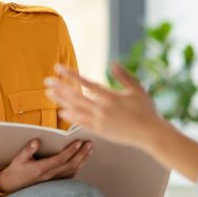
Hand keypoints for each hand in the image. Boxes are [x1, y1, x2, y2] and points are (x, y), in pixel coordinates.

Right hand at [0, 138, 93, 193]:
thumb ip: (28, 150)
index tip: (79, 142)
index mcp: (41, 168)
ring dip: (82, 160)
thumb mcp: (18, 159)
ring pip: (72, 171)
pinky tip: (82, 161)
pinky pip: (69, 176)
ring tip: (89, 150)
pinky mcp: (54, 183)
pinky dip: (78, 168)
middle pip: (71, 165)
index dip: (71, 151)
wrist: (12, 186)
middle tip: (90, 144)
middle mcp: (50, 176)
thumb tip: (36, 141)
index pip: (60, 159)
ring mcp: (53, 180)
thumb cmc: (16, 170)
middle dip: (82, 154)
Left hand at [45, 61, 166, 148]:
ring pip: (75, 110)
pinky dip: (70, 117)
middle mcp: (102, 109)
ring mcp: (99, 121)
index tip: (58, 67)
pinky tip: (61, 112)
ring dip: (61, 101)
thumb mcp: (137, 89)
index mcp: (110, 97)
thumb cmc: (146, 110)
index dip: (70, 74)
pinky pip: (81, 123)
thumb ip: (124, 76)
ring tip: (49, 94)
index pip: (85, 83)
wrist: (150, 134)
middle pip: (75, 97)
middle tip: (47, 81)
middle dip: (59, 87)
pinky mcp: (100, 131)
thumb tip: (113, 62)